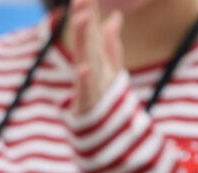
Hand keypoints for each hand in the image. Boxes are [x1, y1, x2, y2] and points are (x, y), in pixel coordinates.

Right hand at [61, 0, 124, 118]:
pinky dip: (85, 79)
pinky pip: (86, 90)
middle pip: (86, 39)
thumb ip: (111, 42)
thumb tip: (115, 16)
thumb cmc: (102, 99)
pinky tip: (84, 67)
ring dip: (82, 40)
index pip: (91, 29)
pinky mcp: (87, 103)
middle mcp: (89, 67)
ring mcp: (87, 84)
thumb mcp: (109, 68)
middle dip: (82, 17)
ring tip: (82, 19)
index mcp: (95, 58)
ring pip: (85, 58)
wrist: (100, 136)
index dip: (89, 10)